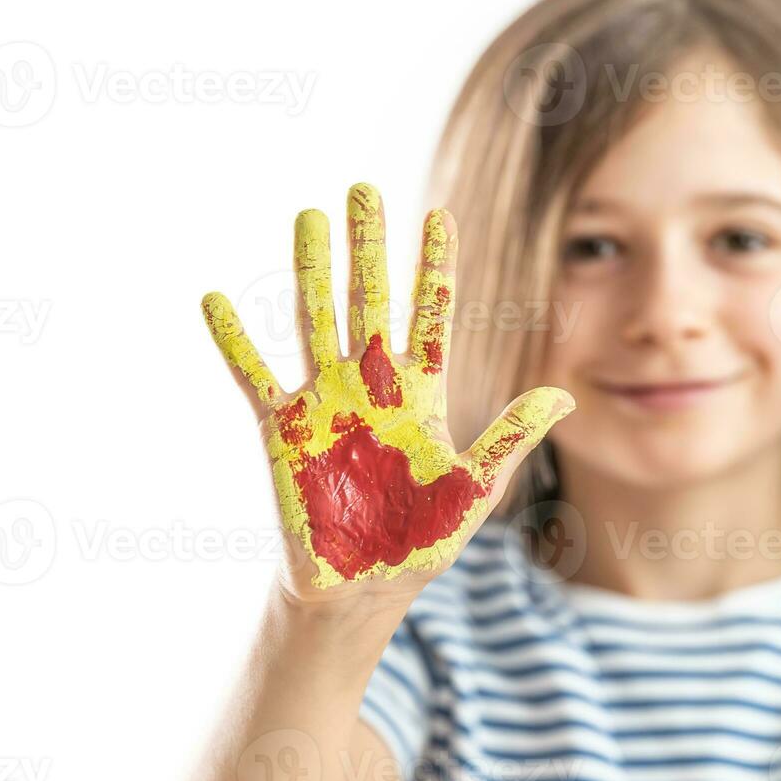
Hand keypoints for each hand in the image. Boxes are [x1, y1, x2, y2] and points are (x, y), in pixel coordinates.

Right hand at [199, 184, 574, 605]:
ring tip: (307, 215)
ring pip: (316, 319)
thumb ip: (511, 438)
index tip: (438, 214)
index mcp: (422, 396)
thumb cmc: (419, 544)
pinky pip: (252, 377)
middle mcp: (372, 386)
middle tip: (364, 188)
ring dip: (310, 269)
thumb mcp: (473, 490)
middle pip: (370, 300)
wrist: (360, 592)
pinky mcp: (282, 431)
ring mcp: (324, 403)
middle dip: (369, 245)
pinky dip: (234, 341)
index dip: (434, 267)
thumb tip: (564, 396)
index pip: (430, 315)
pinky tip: (215, 300)